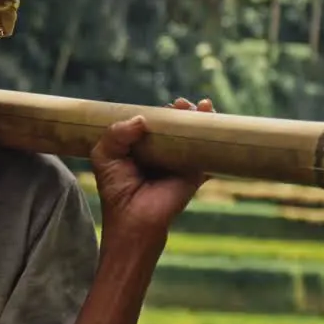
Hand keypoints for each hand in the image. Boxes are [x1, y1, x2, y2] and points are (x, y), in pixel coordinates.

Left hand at [90, 97, 214, 241]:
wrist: (133, 219)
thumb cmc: (116, 189)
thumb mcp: (104, 156)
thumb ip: (116, 134)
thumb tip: (142, 119)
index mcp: (141, 146)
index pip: (155, 122)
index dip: (163, 111)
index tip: (169, 104)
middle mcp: (163, 152)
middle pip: (178, 125)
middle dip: (184, 111)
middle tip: (183, 105)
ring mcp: (180, 162)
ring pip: (195, 136)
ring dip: (202, 119)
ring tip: (202, 107)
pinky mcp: (195, 174)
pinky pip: (209, 155)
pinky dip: (216, 142)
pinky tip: (218, 128)